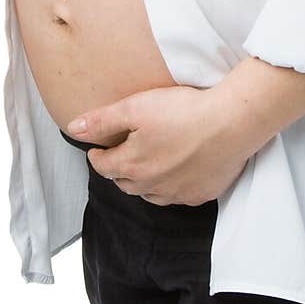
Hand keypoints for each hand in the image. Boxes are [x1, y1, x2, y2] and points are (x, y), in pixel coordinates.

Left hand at [65, 83, 255, 205]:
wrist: (230, 123)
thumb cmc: (183, 112)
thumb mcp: (135, 107)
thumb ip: (102, 121)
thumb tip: (73, 129)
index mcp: (132, 166)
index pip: (103, 167)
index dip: (97, 156)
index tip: (97, 148)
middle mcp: (152, 186)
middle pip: (125, 183)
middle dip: (118, 170)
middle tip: (120, 155)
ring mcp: (178, 193)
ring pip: (151, 194)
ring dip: (144, 182)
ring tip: (145, 166)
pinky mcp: (201, 193)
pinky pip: (178, 196)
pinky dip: (172, 186)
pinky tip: (177, 173)